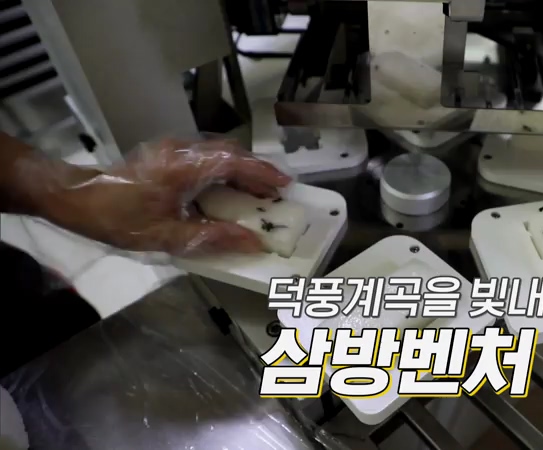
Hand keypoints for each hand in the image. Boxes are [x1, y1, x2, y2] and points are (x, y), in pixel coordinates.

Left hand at [45, 138, 290, 255]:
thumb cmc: (119, 218)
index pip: (235, 162)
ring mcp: (173, 149)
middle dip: (257, 172)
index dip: (263, 173)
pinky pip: (205, 158)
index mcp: (184, 166)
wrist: (75, 198)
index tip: (284, 185)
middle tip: (276, 193)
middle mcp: (182, 150)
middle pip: (231, 153)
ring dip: (242, 171)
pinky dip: (224, 172)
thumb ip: (213, 237)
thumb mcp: (167, 236)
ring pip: (219, 154)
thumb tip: (253, 242)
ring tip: (257, 194)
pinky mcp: (167, 155)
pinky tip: (228, 191)